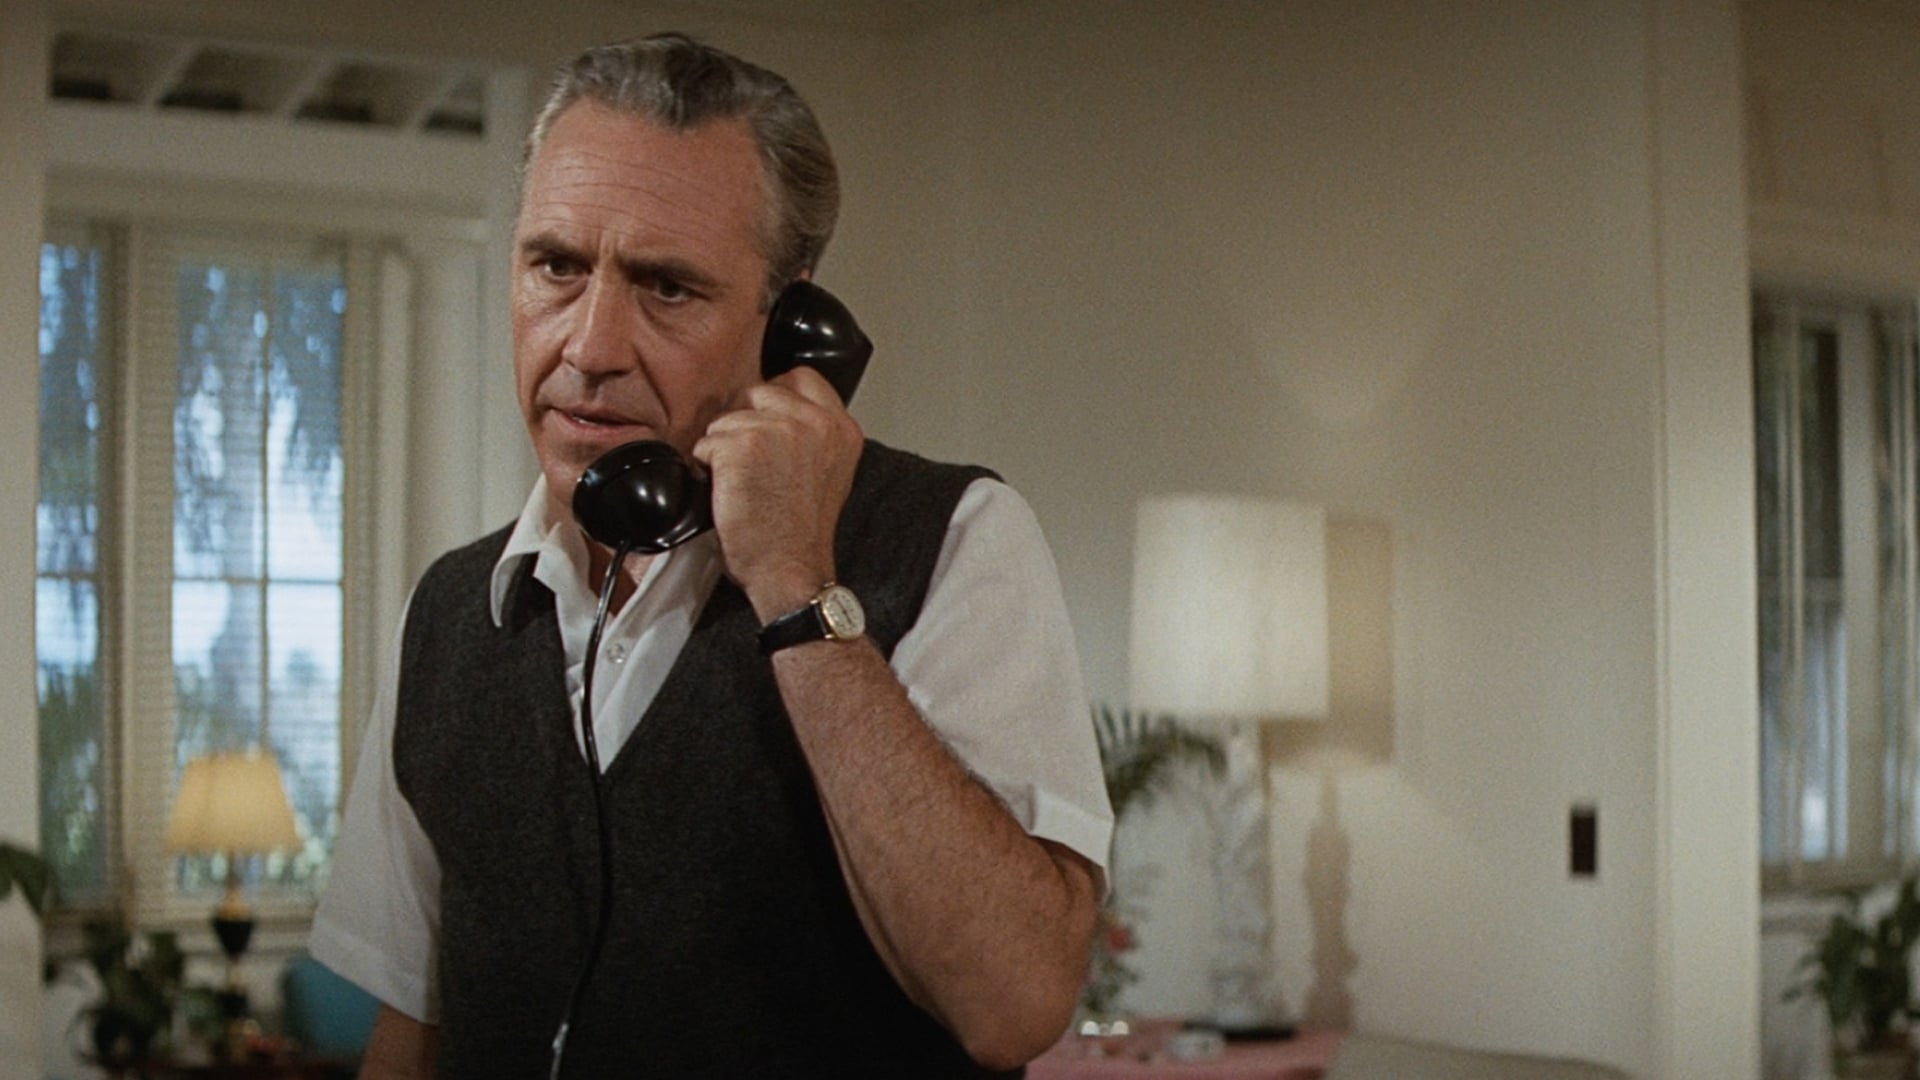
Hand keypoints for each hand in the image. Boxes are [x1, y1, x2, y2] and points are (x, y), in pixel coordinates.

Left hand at [692, 366, 863, 618]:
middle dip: (746, 421)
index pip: (802, 377)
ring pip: (729, 417)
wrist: (789, 569)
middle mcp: (815, 422)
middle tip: (751, 460)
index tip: (767, 419)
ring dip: (724, 446)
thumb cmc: (801, 533)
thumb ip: (812, 435)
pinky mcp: (743, 445)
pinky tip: (729, 490)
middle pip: (760, 390)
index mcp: (841, 428)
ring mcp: (779, 430)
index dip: (776, 396)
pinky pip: (707, 441)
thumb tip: (777, 412)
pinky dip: (707, 465)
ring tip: (743, 481)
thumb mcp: (829, 473)